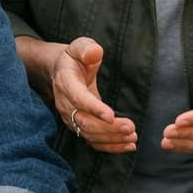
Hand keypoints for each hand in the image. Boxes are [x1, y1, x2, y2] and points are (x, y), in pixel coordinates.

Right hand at [53, 37, 136, 153]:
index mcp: (66, 83)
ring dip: (111, 139)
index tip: (111, 115)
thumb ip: (86, 48)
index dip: (94, 108)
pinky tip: (128, 145)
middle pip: (85, 122)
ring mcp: (70, 117)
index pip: (79, 98)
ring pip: (89, 135)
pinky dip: (110, 146)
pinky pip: (92, 141)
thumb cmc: (74, 57)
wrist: (59, 70)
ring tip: (133, 137)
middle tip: (131, 127)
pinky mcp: (78, 125)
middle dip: (108, 128)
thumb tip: (94, 52)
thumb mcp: (79, 46)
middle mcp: (66, 104)